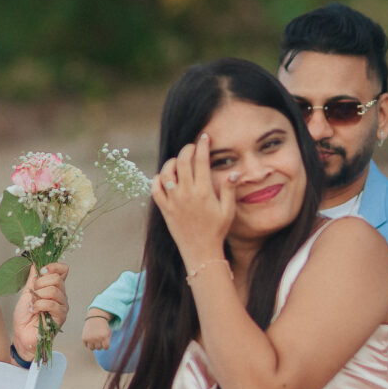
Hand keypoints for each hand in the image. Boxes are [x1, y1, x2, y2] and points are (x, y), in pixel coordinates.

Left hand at [12, 261, 68, 339]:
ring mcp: (62, 306)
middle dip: (41, 283)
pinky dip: (39, 305)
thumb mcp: (26, 293)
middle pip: (58, 278)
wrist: (22, 335)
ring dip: (39, 295)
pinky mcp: (60, 317)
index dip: (53, 267)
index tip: (41, 271)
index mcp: (54, 288)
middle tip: (33, 293)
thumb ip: (32, 279)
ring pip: (55, 290)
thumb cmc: (24, 318)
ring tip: (33, 303)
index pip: (63, 270)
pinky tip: (34, 310)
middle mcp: (60, 296)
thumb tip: (34, 263)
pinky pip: (52, 304)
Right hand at [82, 310, 112, 351]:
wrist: (95, 318)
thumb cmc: (103, 327)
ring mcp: (90, 338)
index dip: (106, 345)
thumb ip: (107, 341)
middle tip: (99, 339)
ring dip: (93, 345)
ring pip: (91, 348)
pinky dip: (88, 343)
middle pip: (98, 348)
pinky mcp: (84, 338)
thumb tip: (104, 348)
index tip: (105, 342)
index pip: (106, 348)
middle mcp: (96, 338)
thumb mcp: (109, 332)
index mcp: (104, 337)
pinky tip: (90, 338)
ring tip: (94, 340)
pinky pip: (86, 345)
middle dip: (99, 344)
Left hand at [153, 133, 237, 265]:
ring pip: (166, 172)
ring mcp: (173, 201)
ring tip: (178, 161)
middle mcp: (186, 193)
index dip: (203, 145)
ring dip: (171, 162)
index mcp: (203, 191)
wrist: (200, 251)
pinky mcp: (164, 209)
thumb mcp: (228, 210)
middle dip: (187, 149)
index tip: (205, 137)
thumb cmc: (217, 231)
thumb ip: (228, 190)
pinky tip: (163, 177)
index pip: (201, 160)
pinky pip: (155, 189)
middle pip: (182, 161)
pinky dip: (157, 179)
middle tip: (193, 147)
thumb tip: (233, 173)